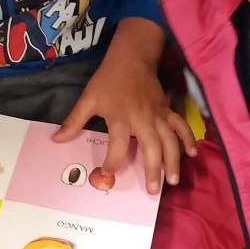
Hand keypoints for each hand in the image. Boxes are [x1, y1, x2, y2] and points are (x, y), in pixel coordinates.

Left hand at [54, 19, 195, 193]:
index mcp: (120, 118)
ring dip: (172, 161)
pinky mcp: (167, 110)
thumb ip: (74, 121)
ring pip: (169, 141)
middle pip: (151, 148)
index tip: (106, 175)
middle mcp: (142, 120)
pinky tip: (192, 154)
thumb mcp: (88, 98)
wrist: (131, 57)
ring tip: (172, 181)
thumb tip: (57, 140)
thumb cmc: (108, 79)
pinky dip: (188, 139)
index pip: (117, 146)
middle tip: (153, 191)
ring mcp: (158, 116)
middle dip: (152, 170)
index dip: (112, 162)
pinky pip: (181, 126)